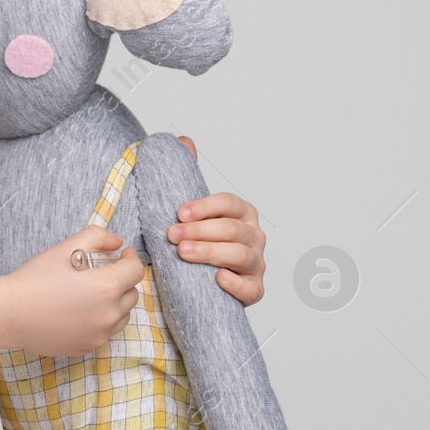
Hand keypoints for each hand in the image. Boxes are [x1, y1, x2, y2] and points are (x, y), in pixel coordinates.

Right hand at [0, 226, 145, 355]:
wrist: (9, 313)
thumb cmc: (35, 278)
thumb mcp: (66, 248)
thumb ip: (97, 237)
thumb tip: (117, 242)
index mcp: (107, 287)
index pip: (136, 271)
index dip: (131, 258)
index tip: (122, 254)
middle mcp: (109, 314)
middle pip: (132, 294)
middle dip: (123, 280)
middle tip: (105, 271)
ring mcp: (100, 335)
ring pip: (122, 315)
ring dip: (116, 302)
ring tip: (94, 292)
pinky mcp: (88, 347)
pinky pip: (106, 331)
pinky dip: (102, 320)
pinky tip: (82, 310)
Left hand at [170, 136, 267, 306]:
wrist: (203, 282)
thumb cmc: (201, 242)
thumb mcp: (194, 211)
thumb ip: (189, 175)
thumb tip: (184, 140)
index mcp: (243, 214)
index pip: (229, 204)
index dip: (205, 207)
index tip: (179, 213)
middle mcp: (254, 236)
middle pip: (232, 229)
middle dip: (200, 231)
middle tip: (172, 235)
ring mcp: (256, 264)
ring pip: (240, 255)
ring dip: (210, 253)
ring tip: (184, 253)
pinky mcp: (254, 289)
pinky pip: (251, 288)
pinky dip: (236, 283)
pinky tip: (218, 278)